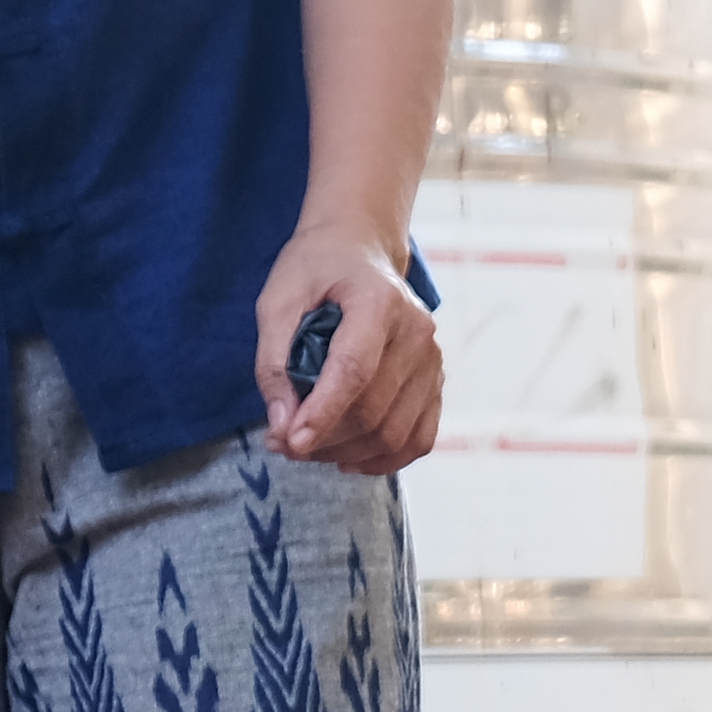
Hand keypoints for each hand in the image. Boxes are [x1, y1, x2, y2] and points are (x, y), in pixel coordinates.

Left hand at [253, 219, 440, 476]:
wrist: (360, 251)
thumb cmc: (316, 272)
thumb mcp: (277, 300)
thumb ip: (274, 361)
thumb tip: (282, 426)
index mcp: (378, 301)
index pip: (354, 371)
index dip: (322, 413)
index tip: (290, 442)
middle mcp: (417, 332)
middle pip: (373, 410)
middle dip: (324, 438)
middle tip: (281, 443)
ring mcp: (433, 360)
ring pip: (393, 433)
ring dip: (345, 452)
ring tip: (308, 447)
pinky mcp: (436, 381)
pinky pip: (418, 439)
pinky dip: (382, 459)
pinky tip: (347, 458)